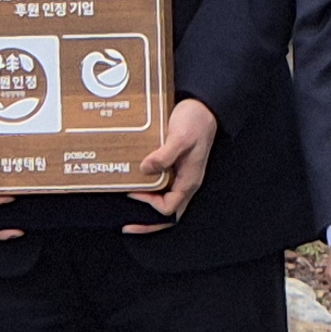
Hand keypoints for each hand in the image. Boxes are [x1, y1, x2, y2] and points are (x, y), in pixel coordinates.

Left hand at [121, 98, 218, 233]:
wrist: (202, 106)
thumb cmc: (196, 121)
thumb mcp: (181, 137)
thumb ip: (164, 155)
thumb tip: (145, 169)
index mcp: (189, 180)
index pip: (170, 208)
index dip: (150, 204)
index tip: (135, 191)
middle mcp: (184, 182)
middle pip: (167, 212)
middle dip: (148, 221)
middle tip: (128, 225)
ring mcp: (179, 175)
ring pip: (163, 199)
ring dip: (146, 203)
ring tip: (128, 201)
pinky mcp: (173, 165)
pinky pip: (160, 184)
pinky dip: (147, 186)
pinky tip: (134, 179)